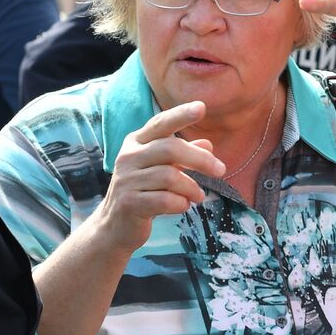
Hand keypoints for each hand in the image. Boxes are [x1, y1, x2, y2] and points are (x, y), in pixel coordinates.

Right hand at [95, 101, 223, 253]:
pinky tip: (183, 206)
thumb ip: (183, 156)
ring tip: (199, 196)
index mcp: (136, 143)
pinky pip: (164, 200)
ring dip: (192, 188)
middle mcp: (128, 157)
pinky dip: (180, 203)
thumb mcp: (162, 169)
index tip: (202, 107)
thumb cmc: (144, 192)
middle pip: (170, 148)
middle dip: (200, 160)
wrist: (115, 226)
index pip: (160, 123)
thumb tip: (208, 145)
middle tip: (220, 171)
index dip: (180, 114)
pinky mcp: (128, 203)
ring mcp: (126, 180)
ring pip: (170, 176)